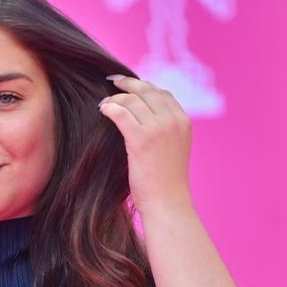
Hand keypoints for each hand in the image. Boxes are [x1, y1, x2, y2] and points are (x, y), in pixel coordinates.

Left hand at [98, 75, 193, 216]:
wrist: (167, 203)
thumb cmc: (165, 184)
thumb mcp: (173, 151)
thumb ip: (164, 131)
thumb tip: (143, 120)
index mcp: (183, 122)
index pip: (163, 94)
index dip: (144, 86)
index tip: (130, 86)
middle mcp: (174, 121)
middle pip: (148, 90)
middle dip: (128, 84)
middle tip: (112, 82)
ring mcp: (159, 128)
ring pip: (133, 99)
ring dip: (116, 98)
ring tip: (104, 104)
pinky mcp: (142, 139)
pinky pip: (121, 112)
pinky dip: (110, 108)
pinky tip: (102, 110)